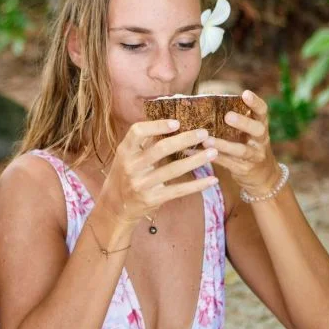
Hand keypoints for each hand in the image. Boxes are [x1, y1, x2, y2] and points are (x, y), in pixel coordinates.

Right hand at [100, 120, 219, 225]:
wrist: (115, 206)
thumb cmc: (125, 175)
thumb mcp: (127, 157)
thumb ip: (144, 142)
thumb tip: (171, 123)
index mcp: (124, 151)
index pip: (137, 132)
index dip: (157, 125)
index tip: (177, 122)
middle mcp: (131, 167)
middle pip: (160, 149)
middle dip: (185, 139)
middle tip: (204, 133)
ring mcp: (142, 184)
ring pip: (173, 169)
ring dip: (196, 160)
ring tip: (213, 153)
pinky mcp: (152, 199)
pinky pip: (179, 190)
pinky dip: (197, 185)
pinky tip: (212, 179)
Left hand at [201, 90, 281, 195]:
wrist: (263, 176)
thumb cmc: (248, 145)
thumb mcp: (248, 132)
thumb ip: (235, 119)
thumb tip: (203, 100)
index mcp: (261, 126)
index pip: (263, 112)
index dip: (256, 103)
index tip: (246, 93)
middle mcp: (261, 140)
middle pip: (257, 129)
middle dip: (243, 123)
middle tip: (228, 116)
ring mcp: (254, 156)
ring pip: (241, 150)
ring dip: (223, 145)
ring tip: (206, 140)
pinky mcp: (243, 169)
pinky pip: (226, 163)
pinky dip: (210, 157)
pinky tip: (193, 152)